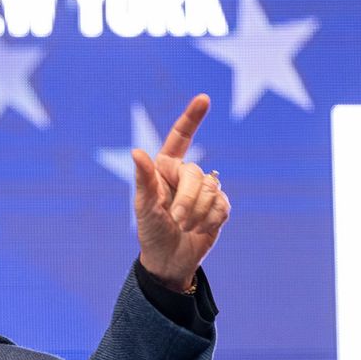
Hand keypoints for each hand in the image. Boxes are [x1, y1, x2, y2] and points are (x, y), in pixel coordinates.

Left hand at [133, 94, 231, 289]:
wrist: (169, 260)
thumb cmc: (151, 232)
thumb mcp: (144, 208)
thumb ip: (144, 180)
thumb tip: (137, 152)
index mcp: (165, 169)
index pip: (180, 138)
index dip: (192, 118)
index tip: (204, 99)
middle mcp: (186, 175)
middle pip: (196, 174)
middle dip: (187, 201)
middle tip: (176, 220)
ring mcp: (206, 189)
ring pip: (212, 189)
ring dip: (198, 213)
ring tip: (185, 227)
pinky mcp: (220, 205)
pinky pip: (223, 205)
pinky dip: (211, 220)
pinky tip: (200, 230)